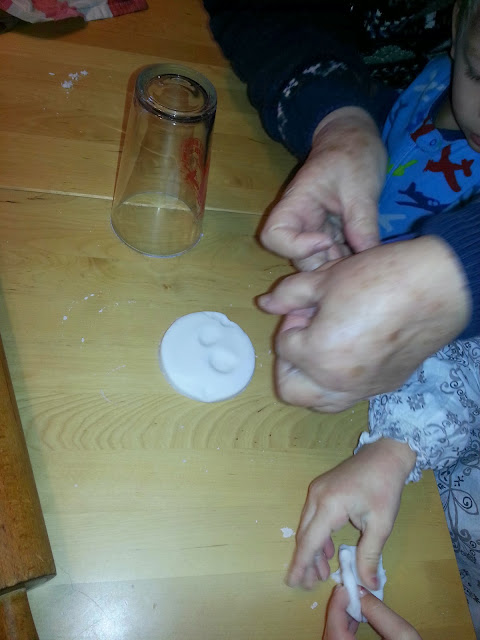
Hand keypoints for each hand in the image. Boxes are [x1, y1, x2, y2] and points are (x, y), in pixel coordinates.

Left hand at [258, 236, 470, 411]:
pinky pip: (348, 397)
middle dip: (289, 362)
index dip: (291, 322)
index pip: (283, 347)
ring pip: (318, 403)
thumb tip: (264, 304)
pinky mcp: (384, 389)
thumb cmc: (381, 279)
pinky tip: (350, 353)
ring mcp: (362, 390)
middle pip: (290, 389)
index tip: (308, 306)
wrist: (438, 289)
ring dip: (310, 381)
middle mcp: (337, 382)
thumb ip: (289, 295)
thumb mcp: (326, 280)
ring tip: (322, 349)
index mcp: (317, 355)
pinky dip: (337, 383)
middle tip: (303, 336)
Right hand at [260, 106, 386, 270]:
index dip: (295, 247)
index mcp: (296, 204)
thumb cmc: (352, 154)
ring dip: (339, 266)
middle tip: (358, 262)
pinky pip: (333, 257)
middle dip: (325, 266)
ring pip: (317, 263)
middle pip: (297, 258)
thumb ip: (362, 222)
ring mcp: (315, 232)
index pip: (274, 236)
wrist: (355, 140)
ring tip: (366, 260)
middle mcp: (300, 223)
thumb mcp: (361, 186)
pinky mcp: (330, 236)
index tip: (328, 241)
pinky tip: (367, 257)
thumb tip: (367, 257)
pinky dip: (348, 261)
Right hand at [286, 439, 415, 589]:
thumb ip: (370, 555)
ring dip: (312, 549)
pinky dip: (317, 535)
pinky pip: (313, 517)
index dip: (301, 564)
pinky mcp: (321, 489)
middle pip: (305, 534)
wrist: (385, 455)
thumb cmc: (384, 487)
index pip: (309, 541)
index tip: (293, 582)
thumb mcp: (381, 524)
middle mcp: (316, 497)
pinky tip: (328, 550)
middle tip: (310, 584)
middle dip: (306, 561)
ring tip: (321, 572)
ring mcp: (316, 490)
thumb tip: (368, 584)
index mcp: (329, 505)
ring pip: (307, 526)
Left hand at [324, 585, 421, 639]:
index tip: (343, 589)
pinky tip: (356, 617)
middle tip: (347, 591)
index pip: (336, 632)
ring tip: (352, 600)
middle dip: (337, 611)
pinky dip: (345, 627)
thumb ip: (380, 613)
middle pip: (332, 634)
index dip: (336, 607)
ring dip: (341, 618)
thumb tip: (360, 591)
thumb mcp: (403, 635)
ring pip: (334, 638)